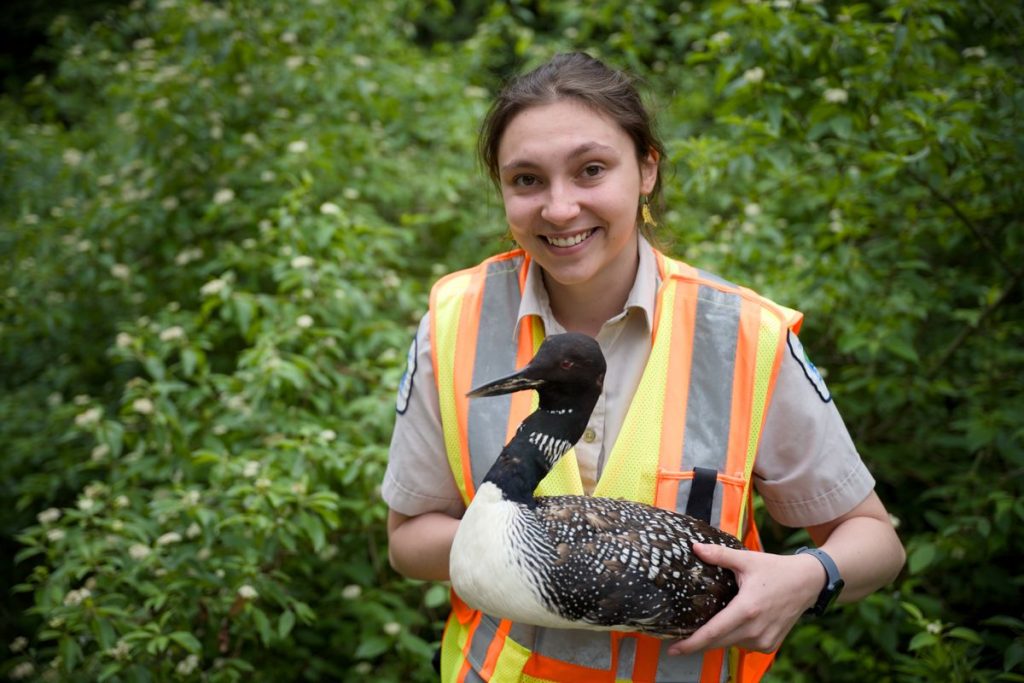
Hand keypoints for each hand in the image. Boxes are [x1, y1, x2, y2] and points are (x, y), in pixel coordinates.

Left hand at [666, 543, 822, 655]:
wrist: (807, 582)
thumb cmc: (776, 570)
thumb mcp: (746, 560)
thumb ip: (719, 555)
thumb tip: (695, 548)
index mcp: (747, 609)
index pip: (713, 632)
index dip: (691, 643)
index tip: (674, 648)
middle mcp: (755, 629)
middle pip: (718, 642)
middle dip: (696, 644)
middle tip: (677, 643)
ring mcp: (764, 640)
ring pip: (730, 644)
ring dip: (717, 639)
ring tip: (705, 627)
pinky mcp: (769, 645)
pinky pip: (743, 645)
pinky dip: (734, 638)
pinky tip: (732, 625)